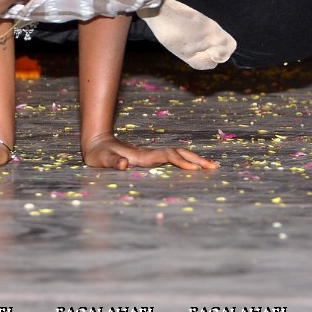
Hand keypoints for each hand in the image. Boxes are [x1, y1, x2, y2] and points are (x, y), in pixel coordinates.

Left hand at [80, 133, 217, 170]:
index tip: (196, 169)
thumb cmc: (99, 154)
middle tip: (215, 167)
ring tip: (212, 166)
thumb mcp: (102, 159)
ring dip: (194, 159)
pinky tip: (194, 166)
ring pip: (178, 154)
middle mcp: (150, 154)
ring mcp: (151, 155)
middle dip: (196, 159)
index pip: (167, 156)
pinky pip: (173, 158)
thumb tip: (124, 164)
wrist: (97, 143)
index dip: (181, 161)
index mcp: (142, 156)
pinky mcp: (151, 158)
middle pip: (178, 153)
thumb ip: (112, 162)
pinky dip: (186, 161)